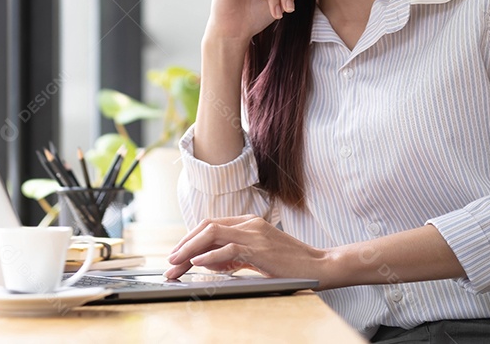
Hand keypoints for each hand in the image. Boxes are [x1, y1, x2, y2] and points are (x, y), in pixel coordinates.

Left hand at [163, 215, 326, 279]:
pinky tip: (197, 263)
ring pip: (212, 234)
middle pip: (206, 227)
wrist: (319, 266)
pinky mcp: (260, 248)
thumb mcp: (257, 257)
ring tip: (176, 263)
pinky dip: (210, 255)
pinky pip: (229, 249)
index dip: (190, 238)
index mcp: (248, 222)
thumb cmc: (290, 264)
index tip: (177, 253)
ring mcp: (255, 234)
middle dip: (184, 244)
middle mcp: (249, 224)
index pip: (210, 225)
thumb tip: (206, 261)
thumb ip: (233, 256)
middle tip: (170, 262)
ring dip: (190, 250)